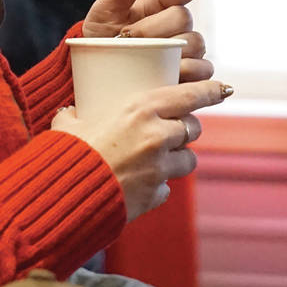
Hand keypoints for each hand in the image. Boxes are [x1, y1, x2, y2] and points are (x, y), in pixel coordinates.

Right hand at [54, 78, 233, 219]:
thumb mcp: (68, 125)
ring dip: (177, 160)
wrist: (62, 197)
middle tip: (172, 131)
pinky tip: (139, 186)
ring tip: (157, 160)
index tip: (225, 89)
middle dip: (186, 129)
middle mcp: (156, 136)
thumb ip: (74, 116)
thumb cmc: (66, 154)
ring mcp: (159, 168)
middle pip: (192, 128)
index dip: (211, 91)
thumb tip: (68, 112)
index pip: (191, 95)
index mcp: (140, 109)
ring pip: (188, 160)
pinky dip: (157, 187)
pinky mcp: (155, 194)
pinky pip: (166, 189)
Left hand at [83, 0, 213, 85]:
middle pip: (183, 18)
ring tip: (145, 61)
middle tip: (130, 40)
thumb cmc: (99, 40)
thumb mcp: (107, 8)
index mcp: (158, 4)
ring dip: (171, 52)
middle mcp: (176, 25)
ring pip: (195, 44)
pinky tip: (171, 75)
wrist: (94, 78)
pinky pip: (202, 70)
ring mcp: (186, 50)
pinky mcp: (192, 76)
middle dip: (155, 29)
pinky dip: (189, 72)